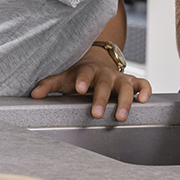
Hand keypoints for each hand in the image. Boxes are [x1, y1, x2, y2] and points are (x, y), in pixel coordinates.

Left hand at [30, 54, 150, 120]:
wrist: (98, 62)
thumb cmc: (79, 75)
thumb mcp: (65, 78)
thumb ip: (50, 85)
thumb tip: (34, 95)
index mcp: (87, 71)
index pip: (85, 73)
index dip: (83, 80)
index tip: (80, 89)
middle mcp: (105, 74)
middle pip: (106, 84)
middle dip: (102, 98)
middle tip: (97, 114)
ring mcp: (120, 78)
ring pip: (127, 87)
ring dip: (125, 101)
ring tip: (121, 117)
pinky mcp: (133, 82)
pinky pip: (143, 84)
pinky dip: (146, 90)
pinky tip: (144, 100)